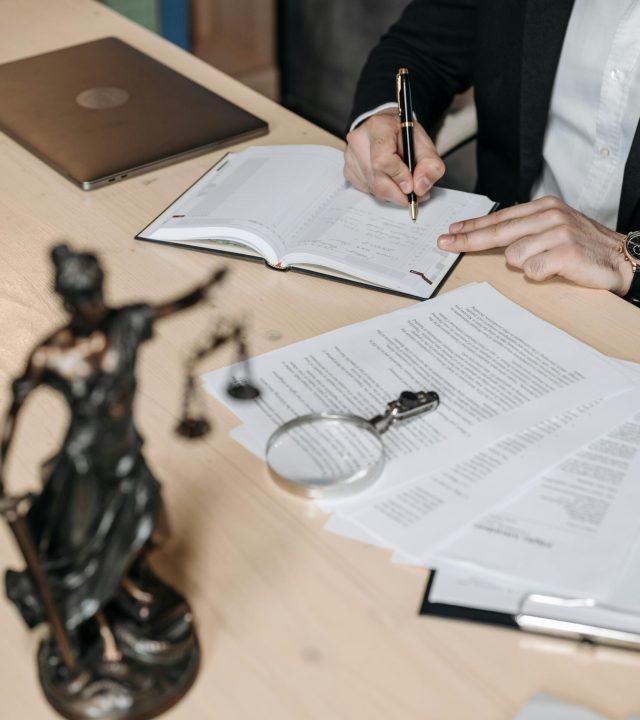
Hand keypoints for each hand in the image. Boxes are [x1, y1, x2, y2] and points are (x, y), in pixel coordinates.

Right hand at [344, 109, 444, 204]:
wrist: (384, 128)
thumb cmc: (402, 134)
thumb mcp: (423, 142)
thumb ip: (429, 164)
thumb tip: (420, 188)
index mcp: (377, 127)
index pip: (383, 161)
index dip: (399, 177)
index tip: (412, 187)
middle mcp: (359, 141)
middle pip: (377, 180)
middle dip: (399, 193)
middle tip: (415, 194)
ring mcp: (350, 157)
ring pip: (373, 189)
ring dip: (392, 193)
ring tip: (403, 182)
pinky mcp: (348, 170)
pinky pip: (367, 190)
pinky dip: (382, 191)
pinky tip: (388, 179)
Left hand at [437, 195, 632, 294]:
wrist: (621, 259)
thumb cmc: (583, 247)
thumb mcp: (553, 229)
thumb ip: (525, 229)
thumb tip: (490, 235)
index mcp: (544, 207)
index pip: (499, 218)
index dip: (473, 226)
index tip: (451, 231)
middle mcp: (549, 215)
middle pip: (497, 232)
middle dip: (468, 239)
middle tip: (446, 244)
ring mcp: (558, 232)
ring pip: (514, 255)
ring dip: (526, 265)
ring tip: (548, 263)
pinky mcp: (565, 252)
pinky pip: (532, 270)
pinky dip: (540, 275)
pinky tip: (555, 270)